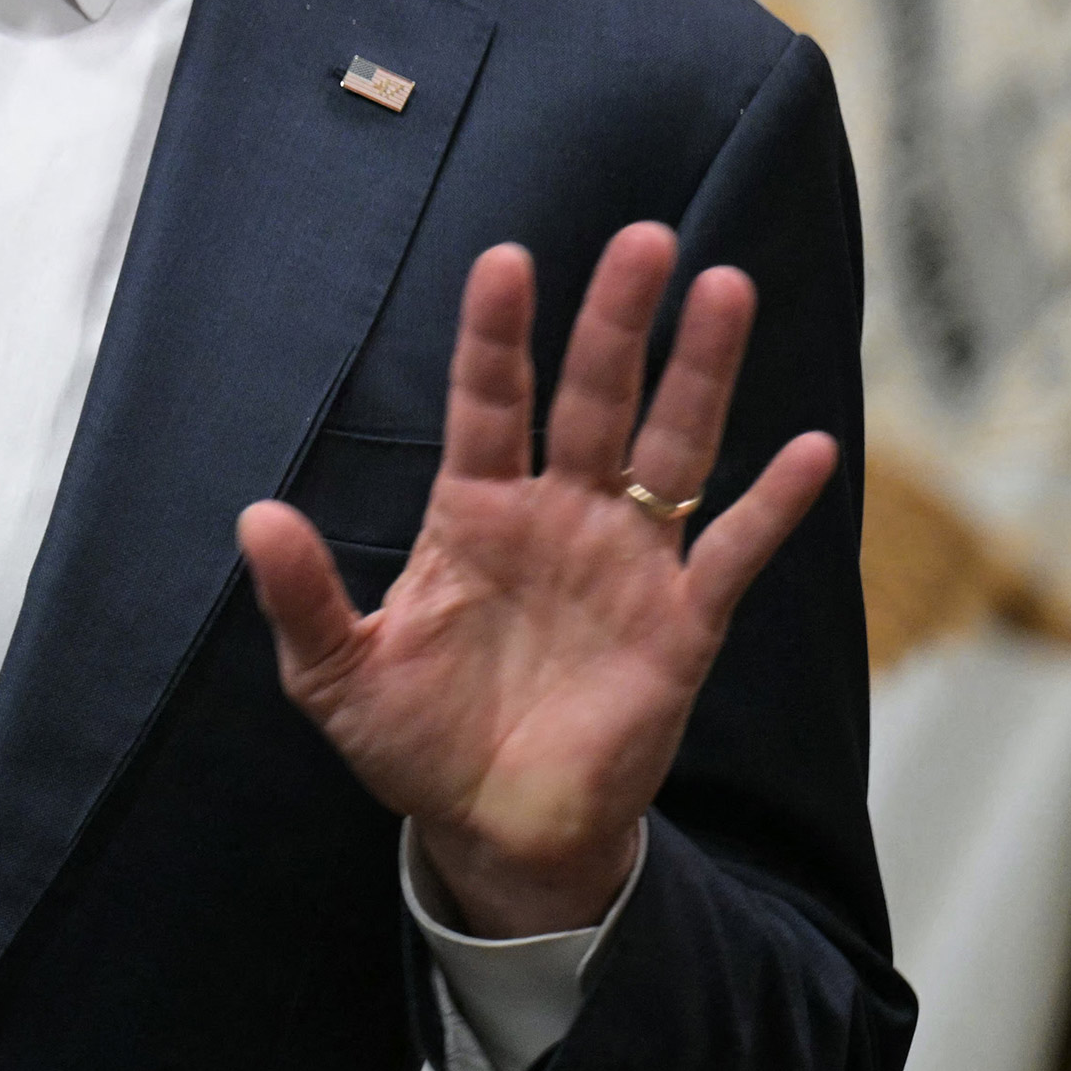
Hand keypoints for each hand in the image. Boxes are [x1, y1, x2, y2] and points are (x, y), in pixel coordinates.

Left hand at [234, 223, 837, 935]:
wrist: (494, 831)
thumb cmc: (414, 741)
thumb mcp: (337, 674)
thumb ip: (303, 597)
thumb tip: (256, 516)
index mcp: (472, 512)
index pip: (488, 401)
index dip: (496, 334)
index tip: (506, 260)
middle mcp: (556, 516)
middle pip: (593, 396)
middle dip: (616, 320)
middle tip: (644, 239)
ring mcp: (624, 562)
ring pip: (671, 446)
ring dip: (699, 372)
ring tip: (724, 288)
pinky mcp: (680, 625)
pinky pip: (731, 552)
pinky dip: (773, 505)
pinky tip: (814, 448)